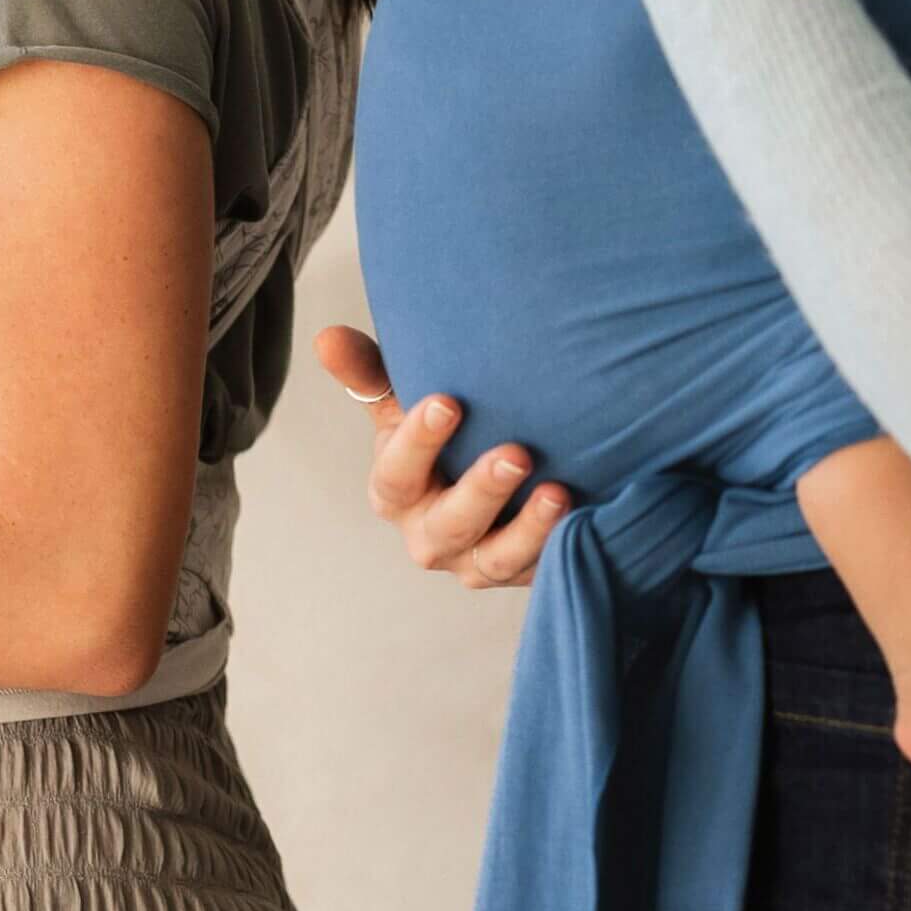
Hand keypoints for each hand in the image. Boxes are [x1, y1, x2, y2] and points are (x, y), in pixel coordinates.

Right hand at [314, 327, 567, 588]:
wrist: (498, 474)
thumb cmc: (444, 433)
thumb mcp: (405, 402)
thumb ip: (370, 373)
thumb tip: (326, 337)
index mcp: (396, 492)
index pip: (397, 475)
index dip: (418, 442)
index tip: (447, 402)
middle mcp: (430, 534)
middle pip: (447, 526)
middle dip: (481, 492)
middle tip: (517, 452)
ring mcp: (477, 561)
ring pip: (495, 558)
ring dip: (527, 529)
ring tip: (557, 491)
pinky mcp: (521, 573)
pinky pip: (540, 570)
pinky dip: (559, 545)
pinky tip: (584, 513)